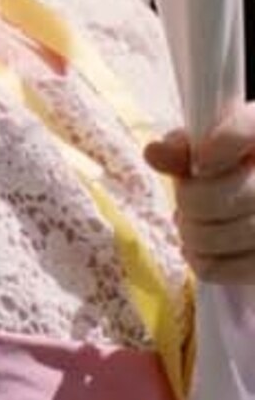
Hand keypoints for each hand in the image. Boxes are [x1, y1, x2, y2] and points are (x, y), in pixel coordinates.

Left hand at [146, 104, 254, 281]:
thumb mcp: (200, 150)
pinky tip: (195, 250)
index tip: (199, 162)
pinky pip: (240, 270)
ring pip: (243, 235)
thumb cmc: (217, 169)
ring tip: (185, 225)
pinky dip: (206, 263)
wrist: (241, 194)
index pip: (249, 129)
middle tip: (181, 203)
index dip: (225, 145)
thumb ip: (180, 149)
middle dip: (197, 202)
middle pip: (246, 194)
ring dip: (197, 234)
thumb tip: (153, 154)